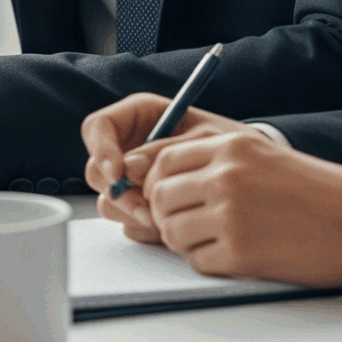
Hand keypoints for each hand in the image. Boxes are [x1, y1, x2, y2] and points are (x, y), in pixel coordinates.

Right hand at [82, 93, 244, 241]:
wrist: (245, 173)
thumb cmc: (226, 143)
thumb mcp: (203, 139)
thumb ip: (165, 151)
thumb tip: (127, 167)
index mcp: (140, 116)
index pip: (98, 127)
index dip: (100, 149)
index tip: (117, 173)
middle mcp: (129, 146)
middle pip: (96, 170)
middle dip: (118, 192)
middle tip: (146, 205)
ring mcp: (130, 178)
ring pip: (107, 199)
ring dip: (131, 211)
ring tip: (167, 214)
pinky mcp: (136, 203)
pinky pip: (124, 219)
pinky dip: (142, 225)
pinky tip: (168, 222)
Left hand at [138, 128, 341, 287]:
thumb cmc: (315, 191)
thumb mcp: (264, 158)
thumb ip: (215, 161)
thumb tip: (157, 178)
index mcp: (234, 146)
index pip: (163, 158)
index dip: (156, 181)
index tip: (166, 195)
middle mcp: (227, 175)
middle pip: (159, 196)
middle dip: (166, 214)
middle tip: (192, 222)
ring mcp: (231, 214)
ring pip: (171, 231)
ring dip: (186, 240)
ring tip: (219, 237)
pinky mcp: (238, 252)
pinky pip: (195, 261)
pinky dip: (209, 261)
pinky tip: (238, 252)